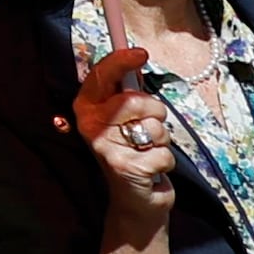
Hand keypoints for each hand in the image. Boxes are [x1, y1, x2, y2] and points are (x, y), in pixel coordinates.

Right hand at [72, 44, 177, 228]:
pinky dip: (166, 162)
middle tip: (148, 129)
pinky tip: (151, 169)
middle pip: (136, 101)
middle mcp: (90, 126)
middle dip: (155, 113)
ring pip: (155, 127)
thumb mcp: (126, 119)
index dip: (120, 60)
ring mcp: (105, 147)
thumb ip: (127, 92)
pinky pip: (164, 153)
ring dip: (162, 140)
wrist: (135, 200)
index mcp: (87, 108)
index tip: (141, 53)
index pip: (101, 75)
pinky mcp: (124, 167)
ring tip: (148, 151)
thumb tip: (135, 57)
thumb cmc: (134, 151)